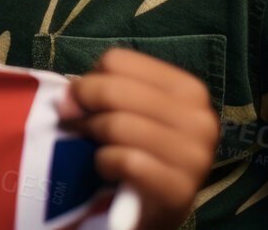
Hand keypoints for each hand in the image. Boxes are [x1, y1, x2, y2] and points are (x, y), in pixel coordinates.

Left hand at [59, 49, 217, 229]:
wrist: (156, 207)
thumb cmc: (139, 150)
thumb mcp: (129, 110)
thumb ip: (102, 90)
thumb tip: (67, 98)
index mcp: (189, 89)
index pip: (117, 60)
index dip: (91, 79)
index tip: (86, 102)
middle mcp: (200, 118)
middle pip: (114, 89)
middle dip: (83, 106)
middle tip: (76, 124)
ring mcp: (194, 156)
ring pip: (117, 125)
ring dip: (91, 136)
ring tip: (93, 146)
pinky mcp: (180, 189)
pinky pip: (124, 161)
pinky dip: (104, 164)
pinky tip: (108, 170)